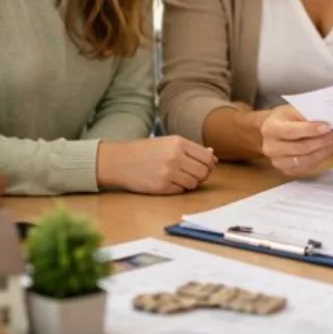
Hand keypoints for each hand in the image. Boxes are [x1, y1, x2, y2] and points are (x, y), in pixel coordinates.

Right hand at [97, 136, 216, 194]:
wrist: (119, 161)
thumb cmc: (144, 151)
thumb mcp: (167, 142)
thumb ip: (190, 149)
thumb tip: (212, 154)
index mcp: (178, 142)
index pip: (207, 157)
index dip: (209, 164)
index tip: (204, 166)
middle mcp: (175, 157)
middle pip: (203, 172)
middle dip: (201, 175)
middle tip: (192, 174)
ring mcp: (169, 173)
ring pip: (194, 183)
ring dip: (190, 182)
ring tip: (178, 177)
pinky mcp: (162, 187)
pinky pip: (181, 191)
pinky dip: (178, 188)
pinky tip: (168, 182)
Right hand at [259, 105, 332, 175]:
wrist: (273, 131)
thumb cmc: (286, 118)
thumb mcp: (292, 109)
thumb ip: (306, 114)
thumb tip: (328, 118)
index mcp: (270, 128)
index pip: (291, 131)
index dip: (310, 130)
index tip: (327, 126)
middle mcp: (271, 147)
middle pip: (300, 148)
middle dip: (322, 141)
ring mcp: (278, 162)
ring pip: (305, 160)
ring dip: (325, 150)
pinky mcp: (287, 170)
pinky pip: (308, 167)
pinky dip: (322, 157)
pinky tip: (331, 148)